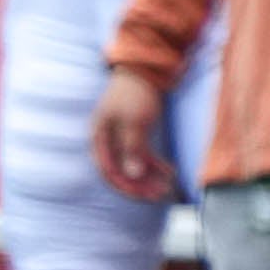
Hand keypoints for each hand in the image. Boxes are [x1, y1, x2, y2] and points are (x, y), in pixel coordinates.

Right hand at [92, 69, 175, 199]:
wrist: (143, 73)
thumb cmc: (134, 95)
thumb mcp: (134, 122)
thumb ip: (131, 149)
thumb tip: (132, 175)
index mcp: (99, 137)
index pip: (107, 170)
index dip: (125, 186)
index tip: (144, 196)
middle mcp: (107, 141)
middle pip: (120, 171)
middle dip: (139, 185)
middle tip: (159, 195)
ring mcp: (120, 138)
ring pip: (132, 166)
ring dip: (149, 178)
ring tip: (167, 186)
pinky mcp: (134, 135)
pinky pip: (142, 156)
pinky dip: (154, 165)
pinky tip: (170, 171)